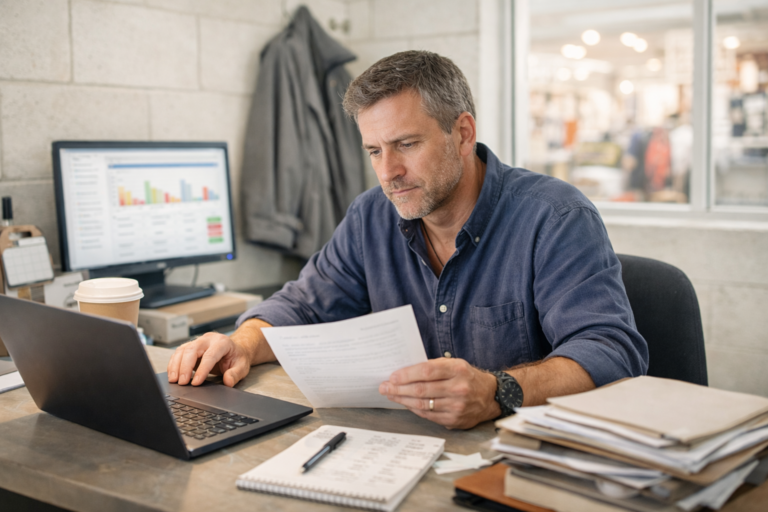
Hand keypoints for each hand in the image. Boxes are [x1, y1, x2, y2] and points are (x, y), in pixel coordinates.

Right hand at [167, 332, 251, 387]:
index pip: (210, 355)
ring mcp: (198, 341)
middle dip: (185, 367)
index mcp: (222, 343)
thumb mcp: (242, 366)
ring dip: (176, 365)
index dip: (202, 370)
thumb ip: (236, 374)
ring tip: (174, 380)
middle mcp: (208, 339)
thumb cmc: (237, 357)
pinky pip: (179, 353)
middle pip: (192, 349)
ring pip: (182, 350)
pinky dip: (174, 364)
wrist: (234, 349)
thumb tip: (228, 381)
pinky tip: (173, 375)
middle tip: (182, 382)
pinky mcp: (190, 347)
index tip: (196, 383)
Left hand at [379, 358, 499, 428]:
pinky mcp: (454, 420)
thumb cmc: (467, 377)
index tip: (392, 376)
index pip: (427, 371)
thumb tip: (406, 372)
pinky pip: (428, 415)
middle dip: (399, 388)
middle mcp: (458, 388)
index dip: (407, 374)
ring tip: (391, 395)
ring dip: (403, 400)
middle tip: (384, 387)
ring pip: (422, 404)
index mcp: (457, 370)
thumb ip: (434, 366)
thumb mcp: (455, 364)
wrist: (490, 396)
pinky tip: (406, 403)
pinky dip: (414, 409)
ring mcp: (457, 406)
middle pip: (421, 389)